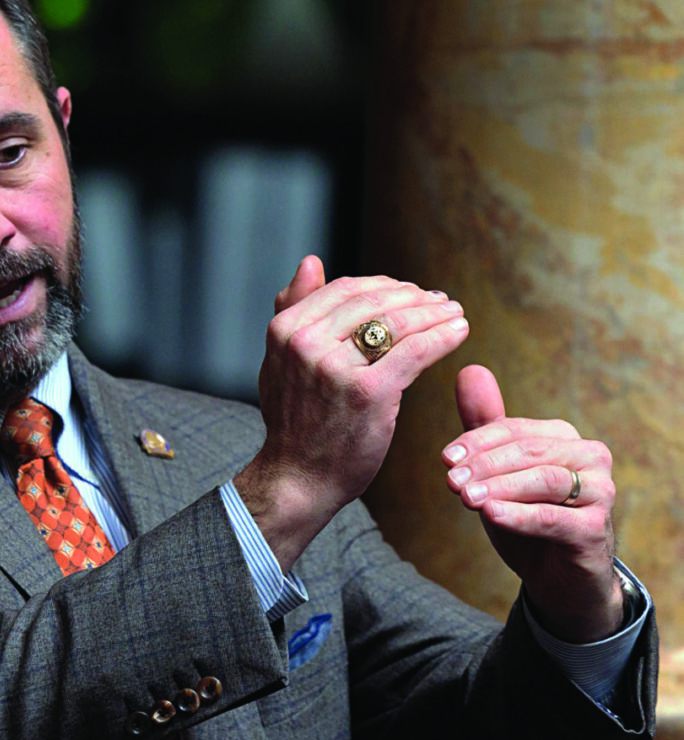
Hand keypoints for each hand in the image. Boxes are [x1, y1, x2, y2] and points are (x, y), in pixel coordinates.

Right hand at [235, 256, 469, 569]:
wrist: (297, 478)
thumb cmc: (295, 421)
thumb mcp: (280, 360)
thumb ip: (294, 310)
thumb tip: (310, 261)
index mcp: (284, 329)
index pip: (345, 290)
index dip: (384, 286)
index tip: (409, 292)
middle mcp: (305, 343)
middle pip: (374, 301)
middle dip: (414, 297)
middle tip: (440, 300)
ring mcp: (335, 368)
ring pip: (398, 323)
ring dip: (435, 312)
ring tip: (455, 313)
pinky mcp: (369, 392)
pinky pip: (416, 351)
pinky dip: (443, 337)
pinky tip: (460, 332)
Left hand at [443, 364, 623, 642]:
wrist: (557, 575)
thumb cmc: (525, 515)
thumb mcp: (498, 471)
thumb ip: (485, 426)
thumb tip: (470, 369)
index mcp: (563, 437)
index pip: (513, 430)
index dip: (475, 442)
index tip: (444, 459)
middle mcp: (589, 457)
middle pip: (527, 451)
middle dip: (483, 464)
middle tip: (450, 480)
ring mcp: (599, 492)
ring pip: (542, 480)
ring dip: (498, 487)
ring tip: (464, 497)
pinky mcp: (596, 528)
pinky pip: (553, 517)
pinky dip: (518, 514)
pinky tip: (490, 515)